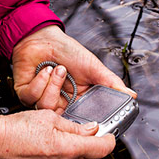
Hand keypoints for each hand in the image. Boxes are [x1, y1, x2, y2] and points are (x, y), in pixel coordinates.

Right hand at [0, 110, 115, 158]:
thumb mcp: (50, 117)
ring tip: (63, 141)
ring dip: (75, 157)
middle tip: (87, 137)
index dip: (109, 140)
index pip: (101, 148)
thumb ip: (74, 126)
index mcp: (66, 147)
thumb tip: (91, 129)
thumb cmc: (17, 127)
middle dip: (92, 151)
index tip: (109, 135)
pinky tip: (50, 151)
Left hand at [11, 25, 134, 111]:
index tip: (90, 120)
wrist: (43, 36)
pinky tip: (45, 70)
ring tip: (59, 69)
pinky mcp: (26, 94)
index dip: (84, 123)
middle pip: (63, 119)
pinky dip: (41, 81)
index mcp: (78, 100)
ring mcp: (43, 99)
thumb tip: (131, 95)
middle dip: (67, 103)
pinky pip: (33, 98)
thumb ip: (111, 83)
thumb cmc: (67, 50)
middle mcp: (61, 103)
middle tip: (73, 91)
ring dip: (54, 85)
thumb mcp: (93, 66)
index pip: (82, 121)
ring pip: (48, 108)